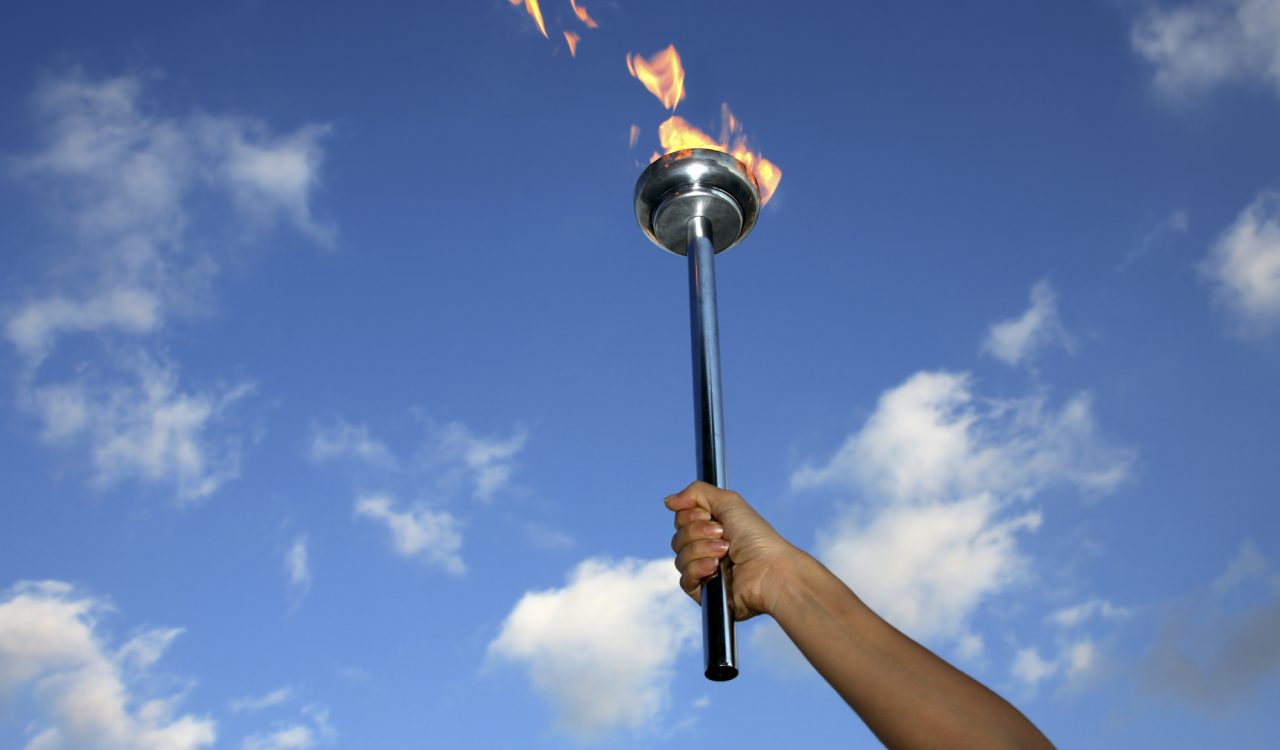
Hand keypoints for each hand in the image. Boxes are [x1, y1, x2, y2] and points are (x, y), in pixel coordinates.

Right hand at [665, 481, 795, 620]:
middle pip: (678, 537)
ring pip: (679, 557)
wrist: (769, 570)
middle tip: (722, 533)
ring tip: (724, 551)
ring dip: (702, 549)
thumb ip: (696, 493)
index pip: (681, 520)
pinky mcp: (703, 592)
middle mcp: (706, 549)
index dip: (691, 515)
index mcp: (712, 529)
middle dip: (698, 532)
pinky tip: (716, 568)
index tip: (710, 516)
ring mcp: (704, 571)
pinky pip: (683, 579)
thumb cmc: (756, 537)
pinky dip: (698, 568)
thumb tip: (668, 501)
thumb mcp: (728, 502)